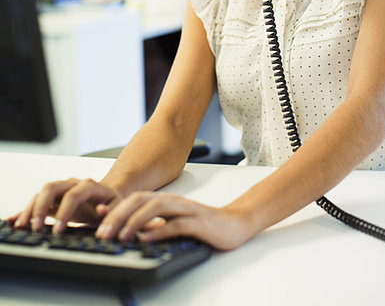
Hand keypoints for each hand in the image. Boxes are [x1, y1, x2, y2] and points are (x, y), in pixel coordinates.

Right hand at [9, 178, 121, 232]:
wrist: (109, 194)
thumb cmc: (114, 203)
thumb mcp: (118, 207)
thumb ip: (111, 211)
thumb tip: (101, 213)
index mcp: (89, 185)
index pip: (73, 195)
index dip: (64, 212)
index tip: (58, 230)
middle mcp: (72, 183)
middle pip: (52, 187)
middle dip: (41, 207)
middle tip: (36, 228)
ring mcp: (62, 190)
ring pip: (41, 193)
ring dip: (30, 209)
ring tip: (22, 227)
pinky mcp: (54, 198)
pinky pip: (37, 201)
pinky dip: (25, 210)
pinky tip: (14, 220)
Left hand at [95, 191, 253, 250]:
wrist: (234, 224)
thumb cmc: (203, 225)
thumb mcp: (174, 223)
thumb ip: (155, 224)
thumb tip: (129, 233)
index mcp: (166, 200)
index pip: (135, 199)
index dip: (116, 209)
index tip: (98, 222)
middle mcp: (173, 201)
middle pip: (141, 200)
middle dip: (119, 215)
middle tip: (103, 232)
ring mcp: (186, 210)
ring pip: (156, 208)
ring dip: (135, 221)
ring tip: (120, 235)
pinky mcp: (198, 222)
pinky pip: (175, 224)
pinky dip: (159, 230)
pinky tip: (146, 238)